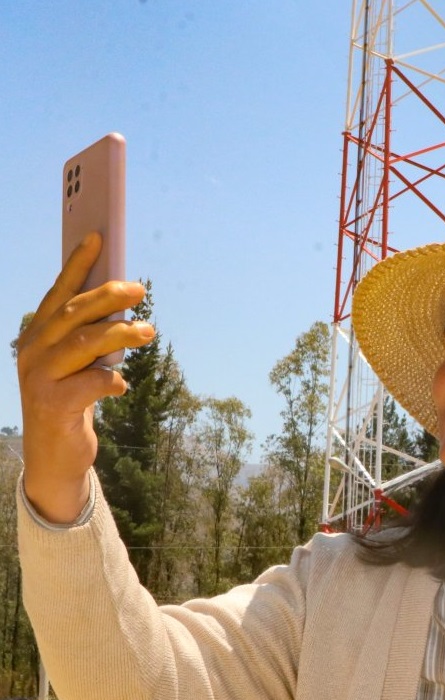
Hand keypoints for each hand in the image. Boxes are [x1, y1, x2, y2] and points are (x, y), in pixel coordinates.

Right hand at [17, 232, 155, 522]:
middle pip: (74, 314)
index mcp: (38, 334)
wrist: (55, 455)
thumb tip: (122, 298)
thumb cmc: (72, 398)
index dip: (77, 264)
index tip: (98, 237)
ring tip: (148, 331)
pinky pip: (90, 383)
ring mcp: (40, 378)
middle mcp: (34, 352)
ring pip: (84, 344)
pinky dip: (111, 380)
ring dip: (121, 334)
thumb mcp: (79, 361)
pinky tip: (121, 385)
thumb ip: (91, 333)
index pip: (59, 293)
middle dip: (108, 296)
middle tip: (139, 290)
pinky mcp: (55, 406)